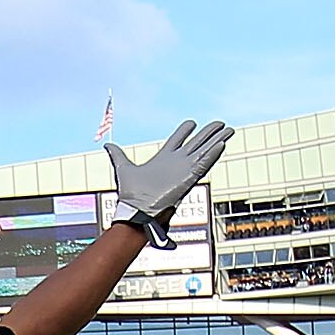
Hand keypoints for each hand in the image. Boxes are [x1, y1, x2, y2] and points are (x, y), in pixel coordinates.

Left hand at [104, 120, 232, 250]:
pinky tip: (222, 144)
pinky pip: (203, 163)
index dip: (185, 131)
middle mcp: (176, 163)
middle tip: (220, 123)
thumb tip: (106, 144)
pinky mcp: (188, 177)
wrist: (137, 212)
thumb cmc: (131, 195)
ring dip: (216, 140)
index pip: (178, 141)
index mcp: (164, 159)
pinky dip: (213, 154)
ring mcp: (184, 169)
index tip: (192, 122)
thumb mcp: (123, 168)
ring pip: (204, 151)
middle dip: (208, 133)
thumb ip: (117, 155)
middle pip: (196, 143)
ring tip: (228, 130)